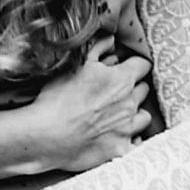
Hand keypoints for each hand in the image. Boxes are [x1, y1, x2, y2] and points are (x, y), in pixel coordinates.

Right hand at [20, 36, 152, 171]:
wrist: (45, 135)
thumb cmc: (57, 98)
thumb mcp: (75, 65)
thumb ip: (98, 49)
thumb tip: (111, 40)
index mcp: (121, 79)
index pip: (142, 65)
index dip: (133, 65)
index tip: (124, 69)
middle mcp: (129, 103)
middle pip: (143, 90)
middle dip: (132, 89)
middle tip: (114, 93)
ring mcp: (127, 128)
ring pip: (144, 117)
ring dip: (135, 114)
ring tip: (118, 116)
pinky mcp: (121, 149)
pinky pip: (138, 145)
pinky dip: (133, 142)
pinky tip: (122, 139)